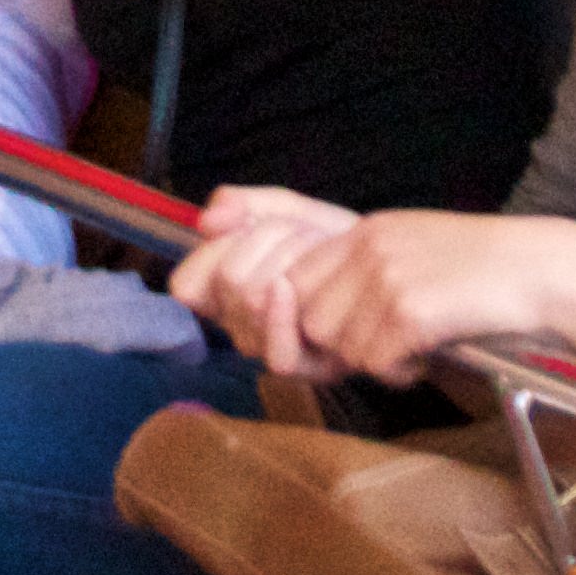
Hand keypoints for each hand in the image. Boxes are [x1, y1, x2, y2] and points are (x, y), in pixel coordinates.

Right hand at [169, 184, 366, 375]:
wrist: (388, 263)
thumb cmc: (330, 240)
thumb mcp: (283, 208)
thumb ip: (242, 205)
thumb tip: (207, 221)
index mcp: (223, 294)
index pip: (187, 286)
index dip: (212, 252)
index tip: (246, 223)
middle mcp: (240, 327)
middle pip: (229, 283)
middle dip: (265, 239)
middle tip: (300, 230)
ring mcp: (271, 350)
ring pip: (253, 306)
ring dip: (287, 261)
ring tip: (318, 247)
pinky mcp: (307, 369)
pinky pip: (278, 356)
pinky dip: (280, 316)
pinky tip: (291, 287)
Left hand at [277, 211, 575, 386]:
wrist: (542, 271)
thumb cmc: (483, 270)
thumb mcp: (413, 249)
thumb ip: (364, 271)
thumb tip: (316, 319)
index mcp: (366, 230)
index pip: (296, 278)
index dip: (316, 317)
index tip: (355, 332)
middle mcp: (369, 248)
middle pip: (311, 320)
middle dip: (343, 345)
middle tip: (387, 348)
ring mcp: (387, 277)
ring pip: (340, 346)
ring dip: (374, 361)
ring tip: (414, 349)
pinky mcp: (411, 309)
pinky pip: (375, 362)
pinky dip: (400, 372)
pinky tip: (429, 356)